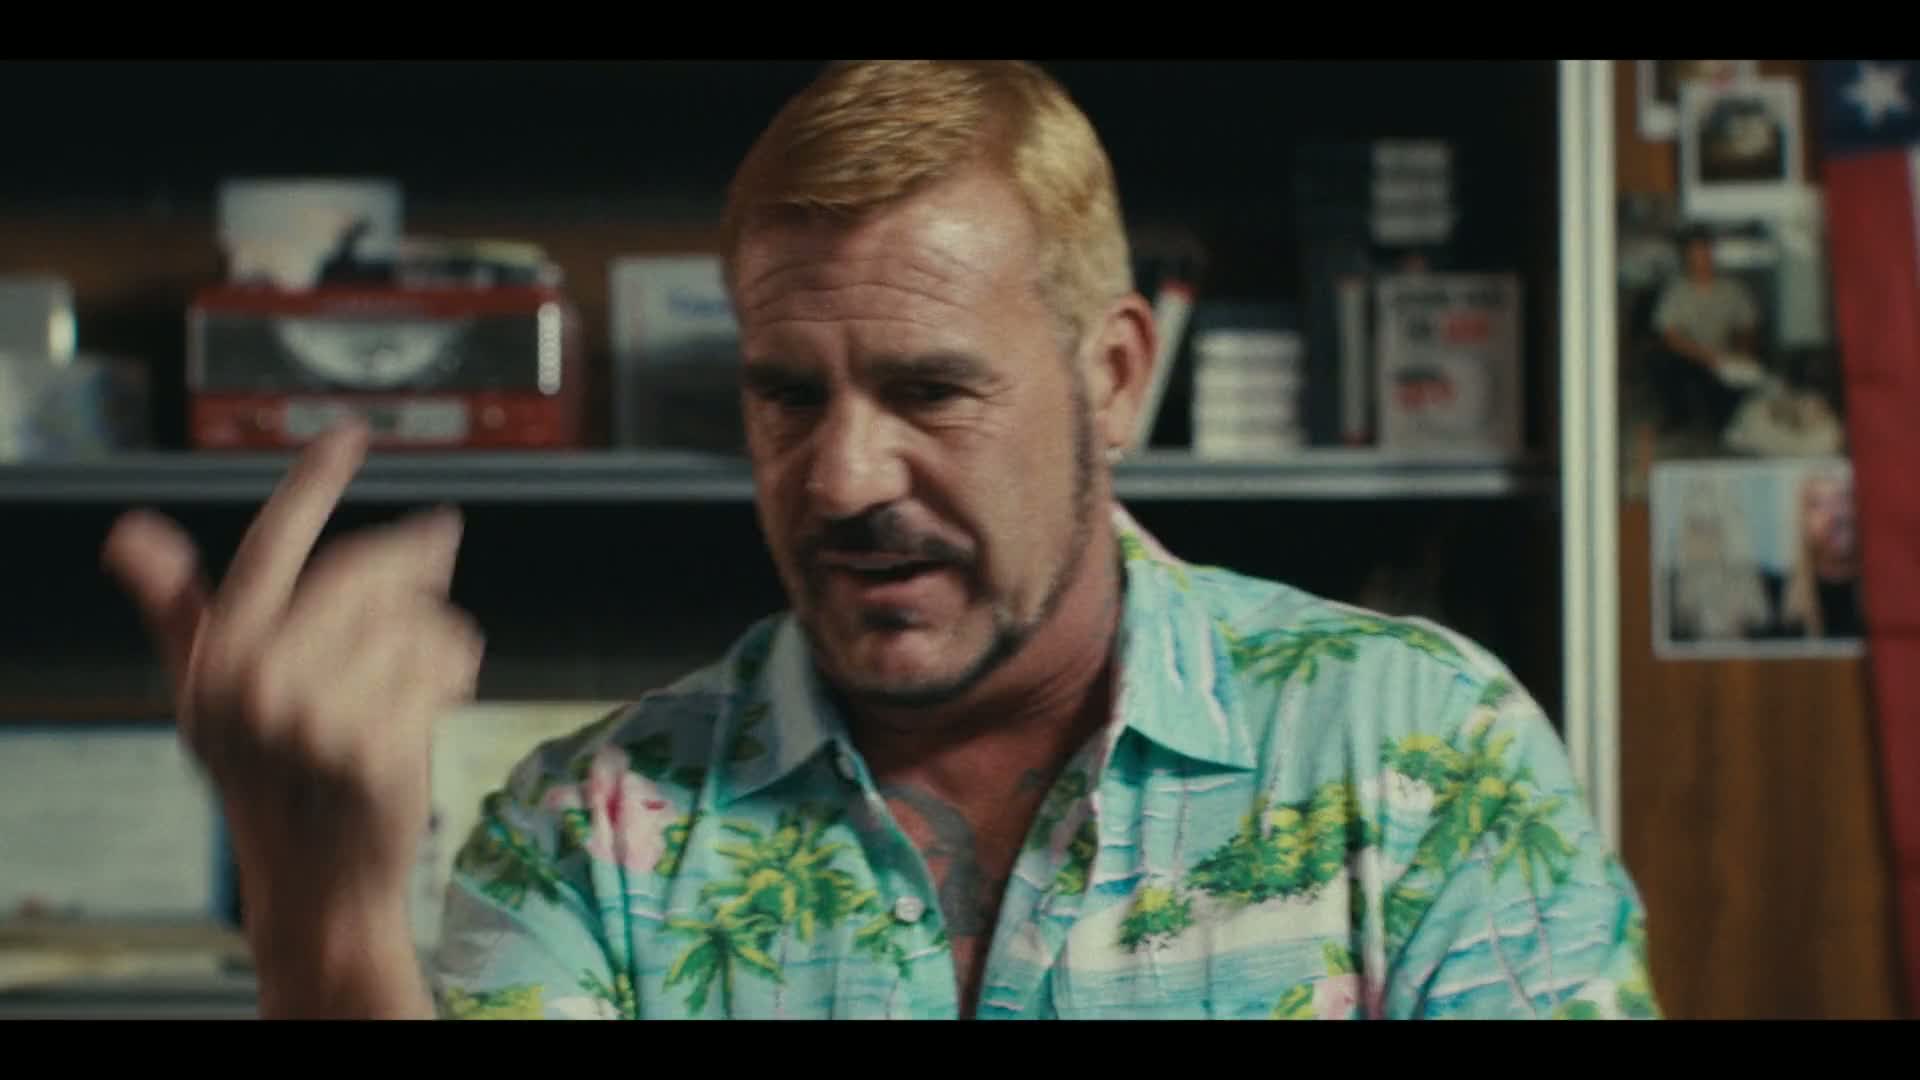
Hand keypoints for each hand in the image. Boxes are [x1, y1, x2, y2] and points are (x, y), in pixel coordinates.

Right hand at [101, 421, 482, 952]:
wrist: (318, 876)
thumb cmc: (271, 776)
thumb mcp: (214, 693)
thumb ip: (182, 609)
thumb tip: (129, 532)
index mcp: (219, 656)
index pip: (273, 547)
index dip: (313, 484)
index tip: (350, 433)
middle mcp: (258, 682)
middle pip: (366, 572)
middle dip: (413, 566)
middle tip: (439, 563)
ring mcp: (316, 718)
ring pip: (417, 619)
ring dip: (439, 634)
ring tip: (424, 672)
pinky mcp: (376, 747)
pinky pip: (445, 667)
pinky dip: (457, 675)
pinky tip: (441, 702)